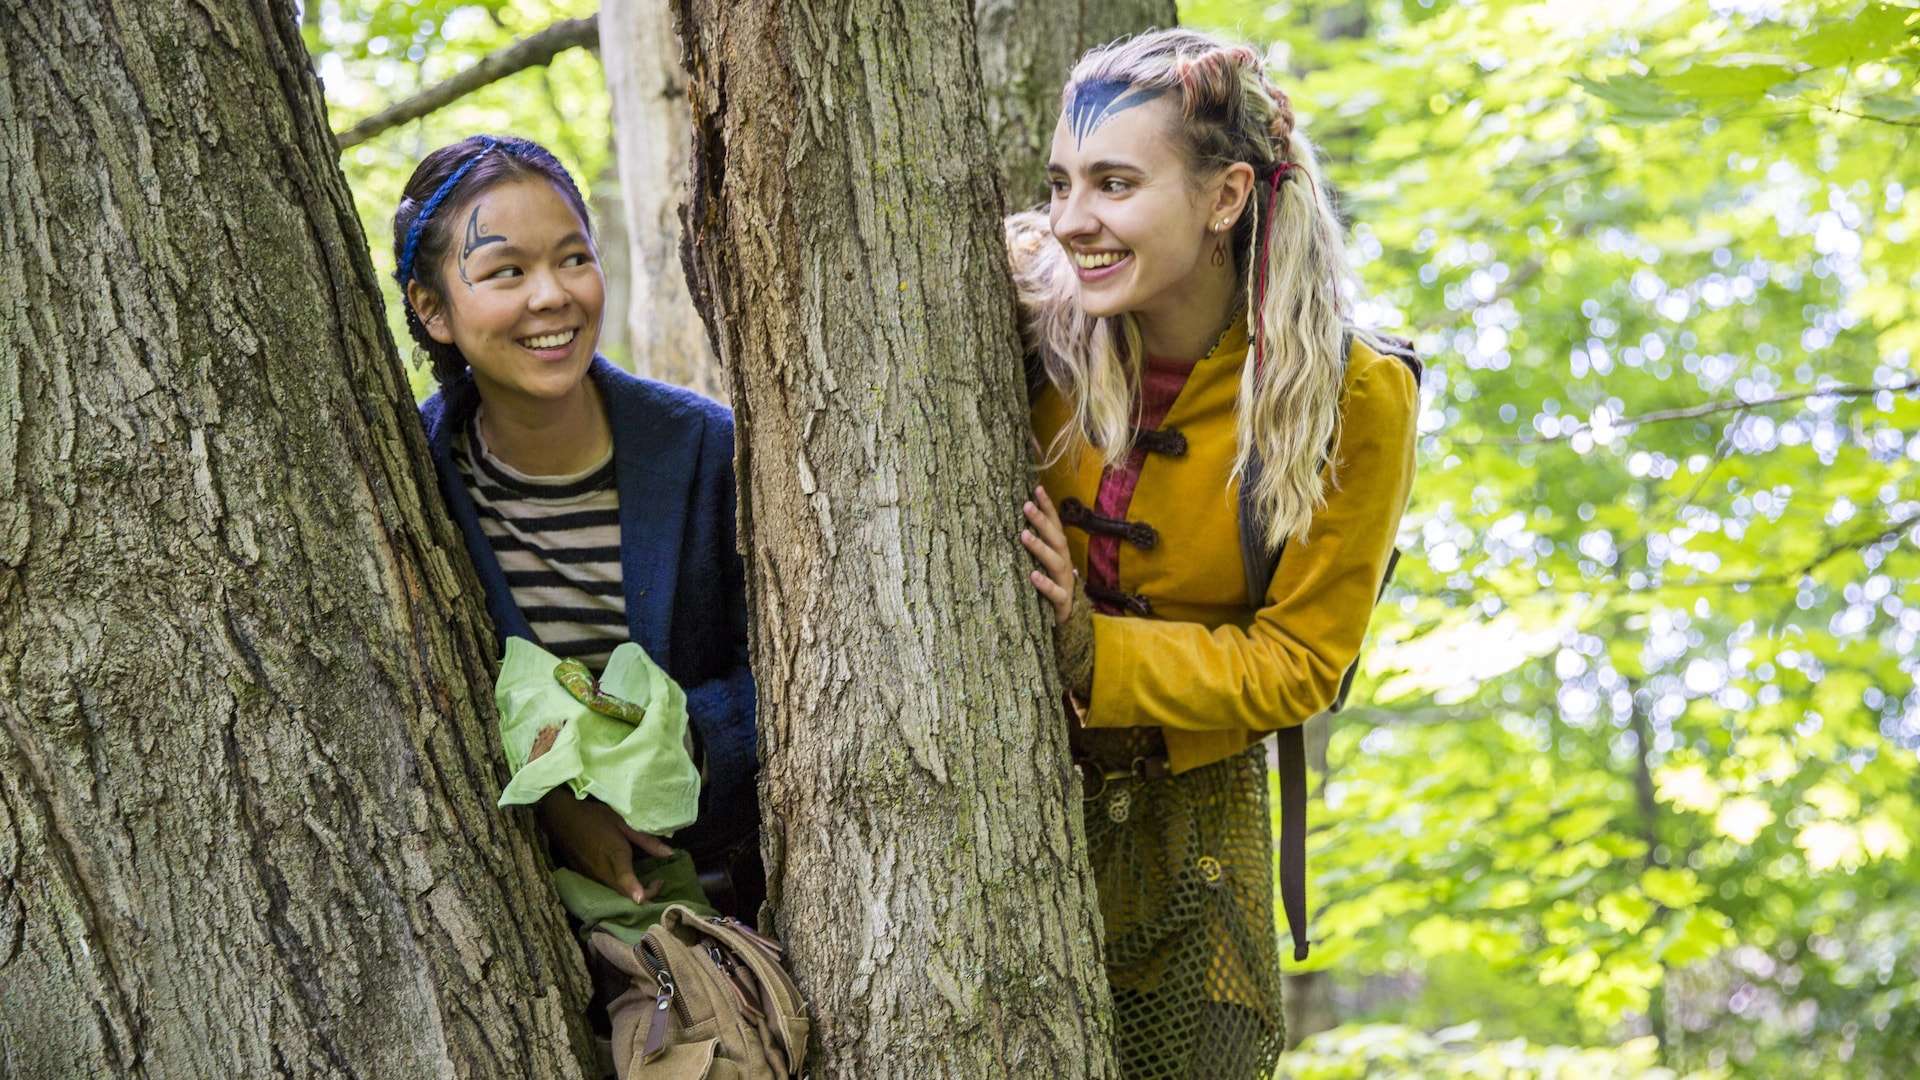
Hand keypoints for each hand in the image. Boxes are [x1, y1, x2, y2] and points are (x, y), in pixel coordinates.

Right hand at [537, 788, 674, 904]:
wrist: (561, 818)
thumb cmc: (595, 816)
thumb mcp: (623, 822)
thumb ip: (646, 840)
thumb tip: (670, 853)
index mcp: (612, 853)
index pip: (624, 877)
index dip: (634, 889)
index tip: (643, 900)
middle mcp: (600, 870)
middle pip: (622, 893)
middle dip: (644, 895)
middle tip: (658, 882)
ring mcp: (590, 876)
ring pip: (613, 893)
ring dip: (631, 893)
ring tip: (648, 883)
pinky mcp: (584, 877)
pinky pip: (604, 888)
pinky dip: (618, 889)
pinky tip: (627, 881)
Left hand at [1021, 485, 1074, 622]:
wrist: (1066, 622)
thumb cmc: (1049, 587)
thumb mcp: (1042, 565)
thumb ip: (1034, 546)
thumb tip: (1011, 522)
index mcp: (1059, 552)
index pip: (1055, 525)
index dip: (1048, 507)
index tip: (1036, 488)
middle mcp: (1064, 563)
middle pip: (1056, 539)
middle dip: (1042, 521)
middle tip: (1025, 505)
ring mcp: (1065, 583)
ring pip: (1056, 562)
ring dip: (1040, 547)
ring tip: (1024, 535)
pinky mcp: (1062, 603)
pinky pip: (1055, 593)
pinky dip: (1045, 584)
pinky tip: (1033, 575)